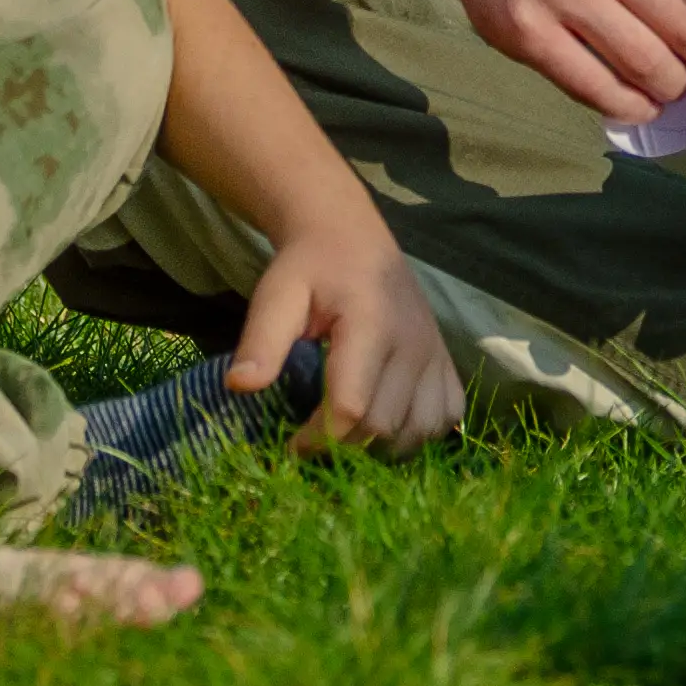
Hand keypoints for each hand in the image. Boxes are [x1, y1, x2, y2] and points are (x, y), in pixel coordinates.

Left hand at [233, 225, 463, 458]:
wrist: (352, 238)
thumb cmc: (310, 268)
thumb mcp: (277, 294)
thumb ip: (261, 339)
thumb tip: (240, 385)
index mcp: (371, 324)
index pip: (351, 407)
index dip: (317, 439)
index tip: (290, 444)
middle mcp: (413, 341)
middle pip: (383, 426)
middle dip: (343, 447)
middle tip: (312, 440)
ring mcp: (435, 351)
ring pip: (418, 430)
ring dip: (382, 447)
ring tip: (348, 437)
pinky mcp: (446, 359)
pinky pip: (446, 416)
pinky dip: (420, 432)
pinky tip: (389, 425)